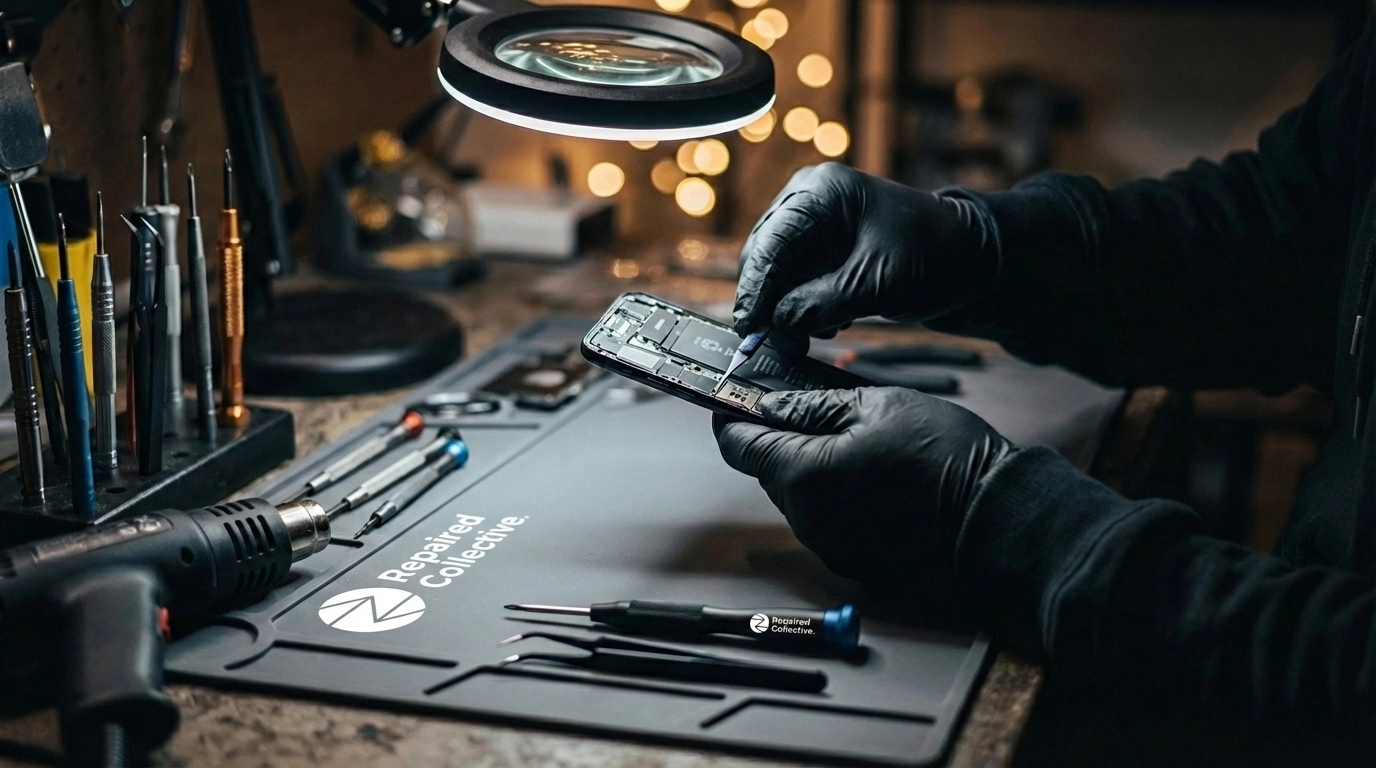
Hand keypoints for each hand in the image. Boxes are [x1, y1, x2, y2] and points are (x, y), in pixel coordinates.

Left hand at [713, 387, 1013, 592]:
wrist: (996, 518)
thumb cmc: (945, 455)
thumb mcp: (877, 406)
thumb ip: (812, 407)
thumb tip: (769, 406)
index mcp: (804, 475)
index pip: (738, 446)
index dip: (732, 418)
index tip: (737, 399)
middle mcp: (807, 519)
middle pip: (770, 472)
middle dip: (782, 441)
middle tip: (813, 410)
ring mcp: (830, 546)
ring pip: (800, 498)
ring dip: (813, 470)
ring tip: (858, 444)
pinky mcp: (855, 563)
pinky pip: (828, 522)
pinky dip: (838, 499)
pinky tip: (875, 480)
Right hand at [733, 163, 997, 337]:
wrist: (974, 260)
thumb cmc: (934, 257)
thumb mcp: (874, 285)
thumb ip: (820, 305)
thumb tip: (775, 326)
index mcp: (821, 192)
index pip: (771, 242)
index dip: (755, 288)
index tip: (748, 327)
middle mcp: (809, 201)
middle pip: (764, 256)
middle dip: (766, 301)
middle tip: (768, 344)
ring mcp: (815, 225)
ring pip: (777, 274)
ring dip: (785, 309)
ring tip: (802, 341)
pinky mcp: (824, 249)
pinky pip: (797, 281)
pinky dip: (803, 307)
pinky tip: (824, 327)